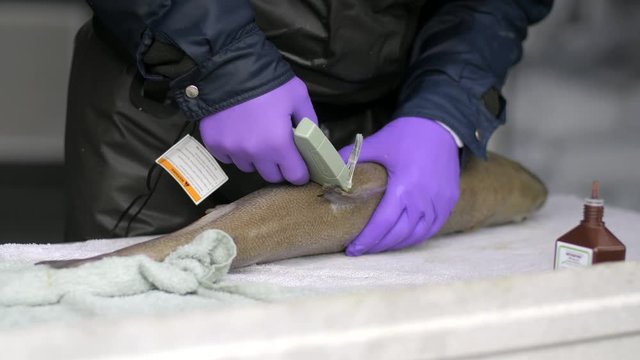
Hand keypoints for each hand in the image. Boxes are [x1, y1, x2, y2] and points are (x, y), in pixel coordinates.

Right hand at [199, 77, 316, 184]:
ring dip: (256, 159)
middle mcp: (254, 153)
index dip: (300, 171)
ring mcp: (232, 150)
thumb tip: (311, 140)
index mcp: (278, 144)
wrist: (229, 66)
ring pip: (249, 167)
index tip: (299, 164)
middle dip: (279, 166)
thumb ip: (309, 122)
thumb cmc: (268, 81)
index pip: (295, 176)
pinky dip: (235, 151)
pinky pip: (228, 158)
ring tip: (256, 137)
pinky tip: (238, 133)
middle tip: (279, 149)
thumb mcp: (298, 96)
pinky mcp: (214, 145)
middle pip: (271, 176)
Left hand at [339, 117, 460, 255]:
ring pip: (417, 235)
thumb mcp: (375, 144)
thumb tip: (327, 172)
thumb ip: (350, 158)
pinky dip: (416, 236)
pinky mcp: (450, 201)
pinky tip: (402, 238)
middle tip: (362, 250)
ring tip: (379, 247)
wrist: (440, 125)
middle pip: (399, 234)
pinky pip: (433, 228)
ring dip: (397, 244)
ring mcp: (440, 202)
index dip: (366, 240)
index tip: (352, 251)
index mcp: (404, 186)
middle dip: (378, 246)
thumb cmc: (406, 135)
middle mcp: (424, 199)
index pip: (382, 224)